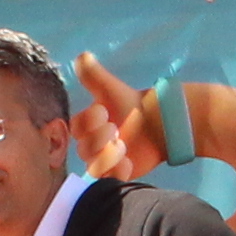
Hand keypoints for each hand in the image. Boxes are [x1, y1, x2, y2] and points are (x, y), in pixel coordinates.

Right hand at [68, 51, 163, 178]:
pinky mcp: (117, 173)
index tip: (105, 112)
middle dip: (100, 139)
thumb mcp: (112, 88)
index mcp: (87, 124)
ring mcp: (103, 160)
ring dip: (108, 157)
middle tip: (117, 130)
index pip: (76, 128)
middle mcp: (91, 144)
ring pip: (94, 166)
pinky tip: (129, 163)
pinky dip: (118, 173)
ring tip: (125, 148)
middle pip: (84, 149)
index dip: (89, 122)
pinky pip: (109, 180)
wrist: (159, 123)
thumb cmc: (132, 104)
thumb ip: (94, 74)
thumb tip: (82, 56)